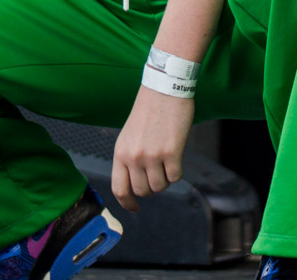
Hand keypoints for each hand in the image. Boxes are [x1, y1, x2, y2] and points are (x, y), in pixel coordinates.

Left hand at [111, 87, 192, 212]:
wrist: (164, 89)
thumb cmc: (149, 111)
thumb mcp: (130, 135)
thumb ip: (130, 158)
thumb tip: (136, 185)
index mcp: (120, 152)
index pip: (119, 188)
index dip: (127, 203)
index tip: (135, 208)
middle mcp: (133, 156)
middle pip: (142, 191)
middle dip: (152, 187)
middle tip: (158, 172)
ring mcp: (152, 155)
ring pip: (160, 187)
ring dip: (165, 178)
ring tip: (166, 160)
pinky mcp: (171, 153)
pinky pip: (175, 178)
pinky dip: (177, 171)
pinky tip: (176, 155)